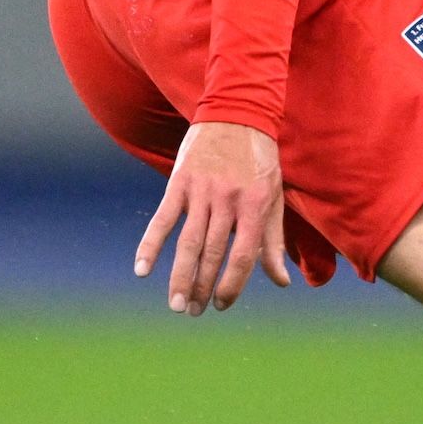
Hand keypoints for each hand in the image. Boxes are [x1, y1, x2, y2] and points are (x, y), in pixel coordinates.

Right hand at [134, 120, 291, 314]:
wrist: (237, 112)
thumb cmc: (260, 161)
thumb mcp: (275, 197)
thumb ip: (274, 241)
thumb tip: (281, 282)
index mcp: (256, 205)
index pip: (243, 255)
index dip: (232, 285)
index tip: (222, 304)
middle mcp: (229, 199)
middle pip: (212, 253)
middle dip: (202, 287)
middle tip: (193, 312)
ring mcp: (202, 190)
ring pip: (188, 242)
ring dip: (180, 277)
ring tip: (176, 304)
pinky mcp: (180, 182)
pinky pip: (162, 219)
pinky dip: (150, 245)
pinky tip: (141, 270)